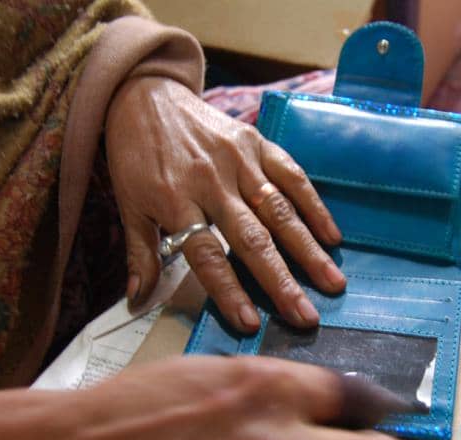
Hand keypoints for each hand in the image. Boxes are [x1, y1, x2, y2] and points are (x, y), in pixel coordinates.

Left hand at [105, 77, 345, 332]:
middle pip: (252, 238)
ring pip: (279, 210)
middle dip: (281, 281)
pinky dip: (314, 206)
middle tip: (306, 316)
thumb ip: (139, 254)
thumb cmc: (135, 157)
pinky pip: (291, 175)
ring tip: (332, 282)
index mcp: (175, 200)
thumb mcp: (128, 205)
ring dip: (308, 249)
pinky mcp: (257, 142)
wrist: (144, 95)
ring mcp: (238, 160)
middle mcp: (212, 181)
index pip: (206, 254)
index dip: (228, 290)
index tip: (250, 323)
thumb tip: (138, 301)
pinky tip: (333, 237)